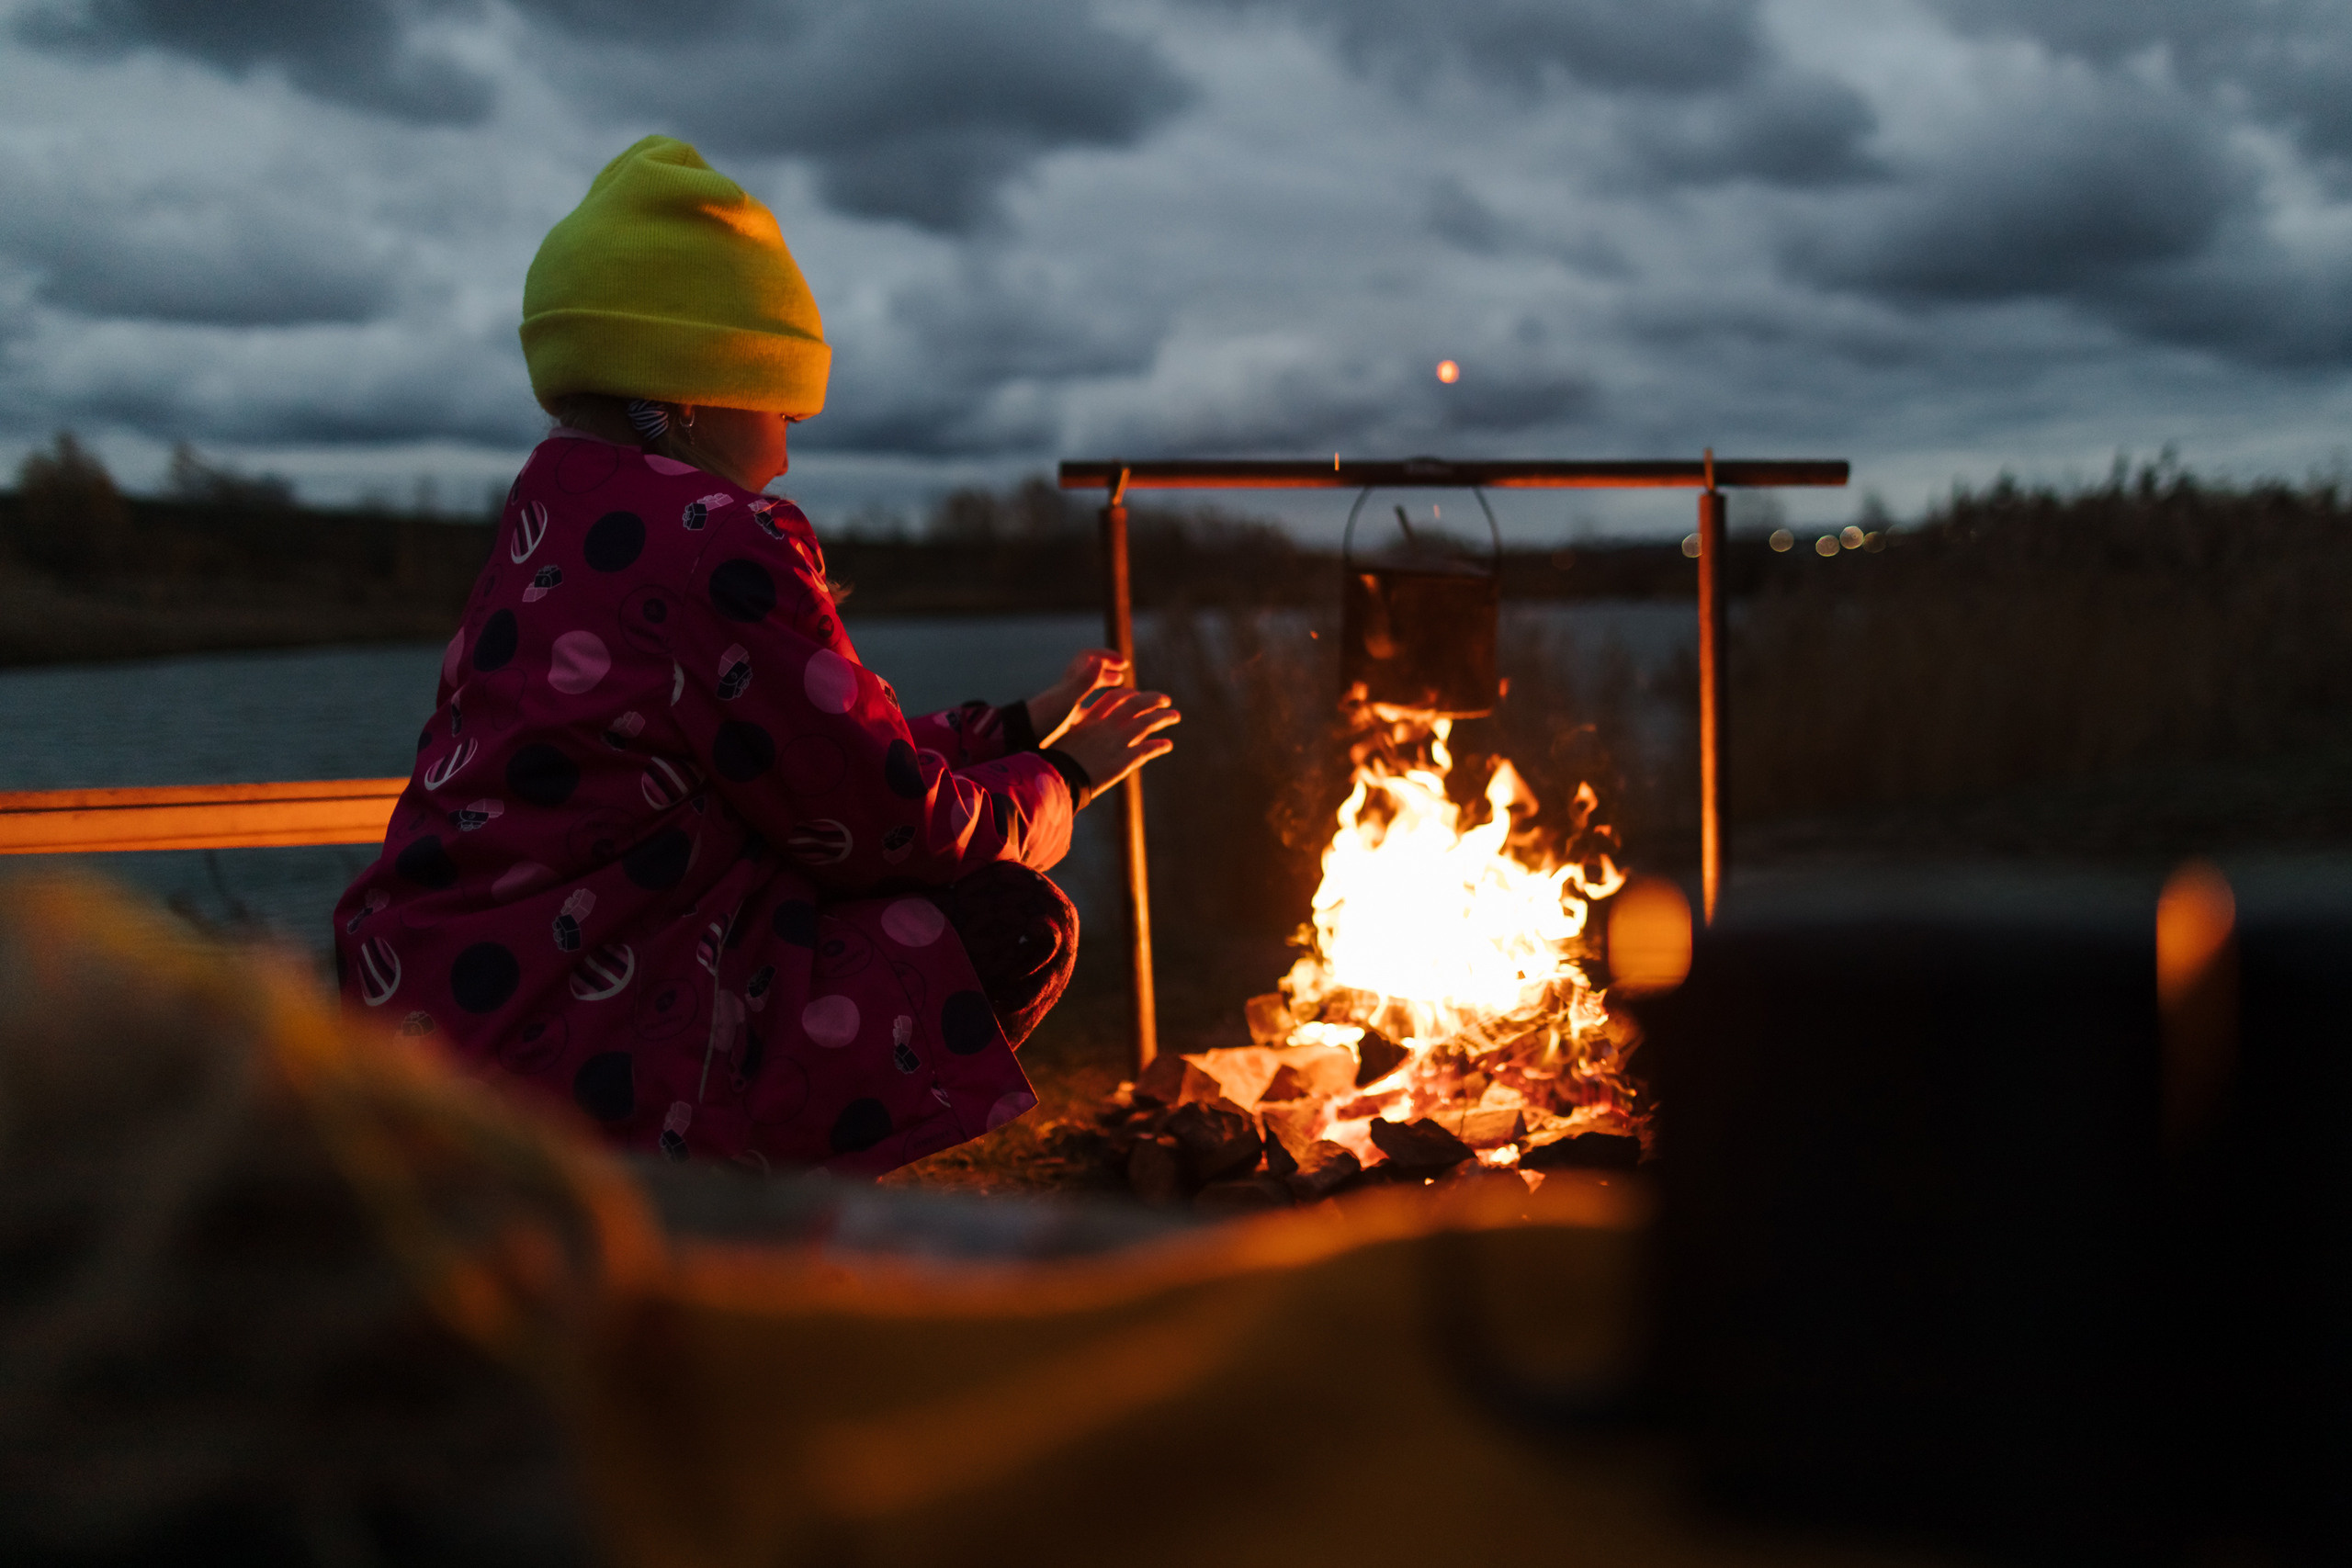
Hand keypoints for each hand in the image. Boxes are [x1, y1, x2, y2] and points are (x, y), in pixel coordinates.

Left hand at [1026, 647, 1128, 747]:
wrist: (1022, 739)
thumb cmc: (1045, 719)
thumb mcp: (1068, 699)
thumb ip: (1084, 681)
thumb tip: (1098, 661)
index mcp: (1069, 682)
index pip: (1088, 657)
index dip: (1106, 656)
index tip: (1124, 663)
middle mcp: (1066, 691)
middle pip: (1088, 674)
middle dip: (1106, 673)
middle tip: (1122, 677)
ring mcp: (1064, 706)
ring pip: (1085, 693)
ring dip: (1101, 692)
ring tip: (1119, 698)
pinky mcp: (1062, 723)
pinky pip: (1083, 713)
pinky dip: (1096, 711)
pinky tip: (1105, 721)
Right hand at [1052, 687, 1179, 796]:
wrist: (1057, 778)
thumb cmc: (1053, 762)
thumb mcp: (1063, 740)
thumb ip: (1079, 733)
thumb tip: (1083, 732)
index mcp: (1091, 718)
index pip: (1115, 697)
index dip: (1129, 693)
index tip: (1137, 694)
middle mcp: (1107, 726)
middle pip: (1136, 705)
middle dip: (1152, 699)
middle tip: (1165, 699)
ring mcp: (1117, 742)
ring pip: (1147, 724)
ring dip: (1163, 718)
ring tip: (1175, 716)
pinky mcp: (1125, 761)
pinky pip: (1148, 749)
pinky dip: (1159, 746)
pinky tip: (1167, 744)